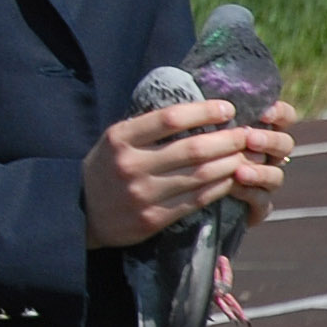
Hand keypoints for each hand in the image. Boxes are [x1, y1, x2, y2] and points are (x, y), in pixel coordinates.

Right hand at [83, 98, 296, 247]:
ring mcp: (143, 194)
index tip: (227, 108)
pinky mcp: (153, 218)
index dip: (204, 111)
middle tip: (247, 133)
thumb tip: (195, 111)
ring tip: (245, 154)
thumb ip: (147, 128)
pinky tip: (231, 178)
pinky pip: (196, 200)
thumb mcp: (115, 140)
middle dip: (227, 139)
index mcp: (120, 139)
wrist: (79, 211)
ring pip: (200, 176)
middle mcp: (131, 165)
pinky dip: (219, 187)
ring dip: (230, 163)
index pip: (170, 119)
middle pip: (193, 149)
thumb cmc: (105, 168)